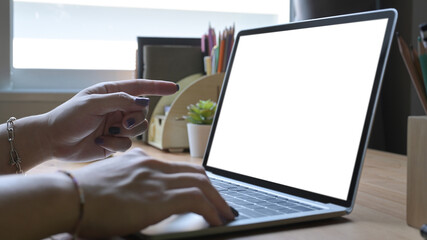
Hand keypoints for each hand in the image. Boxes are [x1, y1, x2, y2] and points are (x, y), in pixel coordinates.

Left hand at [45, 79, 176, 160]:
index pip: (140, 87)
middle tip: (122, 122)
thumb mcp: (93, 103)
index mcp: (111, 93)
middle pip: (142, 110)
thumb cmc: (68, 117)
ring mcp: (116, 125)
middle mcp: (117, 108)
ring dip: (126, 131)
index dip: (158, 87)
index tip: (174, 87)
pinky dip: (116, 143)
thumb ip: (119, 100)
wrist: (54, 141)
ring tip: (109, 131)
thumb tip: (143, 100)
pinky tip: (100, 141)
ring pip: (138, 127)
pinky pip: (128, 143)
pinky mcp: (114, 142)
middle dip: (135, 117)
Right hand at [72, 148, 234, 237]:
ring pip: (202, 184)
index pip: (181, 166)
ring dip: (217, 201)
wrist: (69, 196)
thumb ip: (130, 181)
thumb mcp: (112, 180)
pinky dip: (211, 210)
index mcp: (142, 160)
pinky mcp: (159, 196)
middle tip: (221, 204)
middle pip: (196, 172)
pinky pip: (197, 199)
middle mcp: (153, 165)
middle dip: (214, 189)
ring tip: (224, 214)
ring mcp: (157, 179)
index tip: (207, 191)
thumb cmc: (83, 195)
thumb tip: (140, 195)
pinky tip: (216, 220)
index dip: (198, 179)